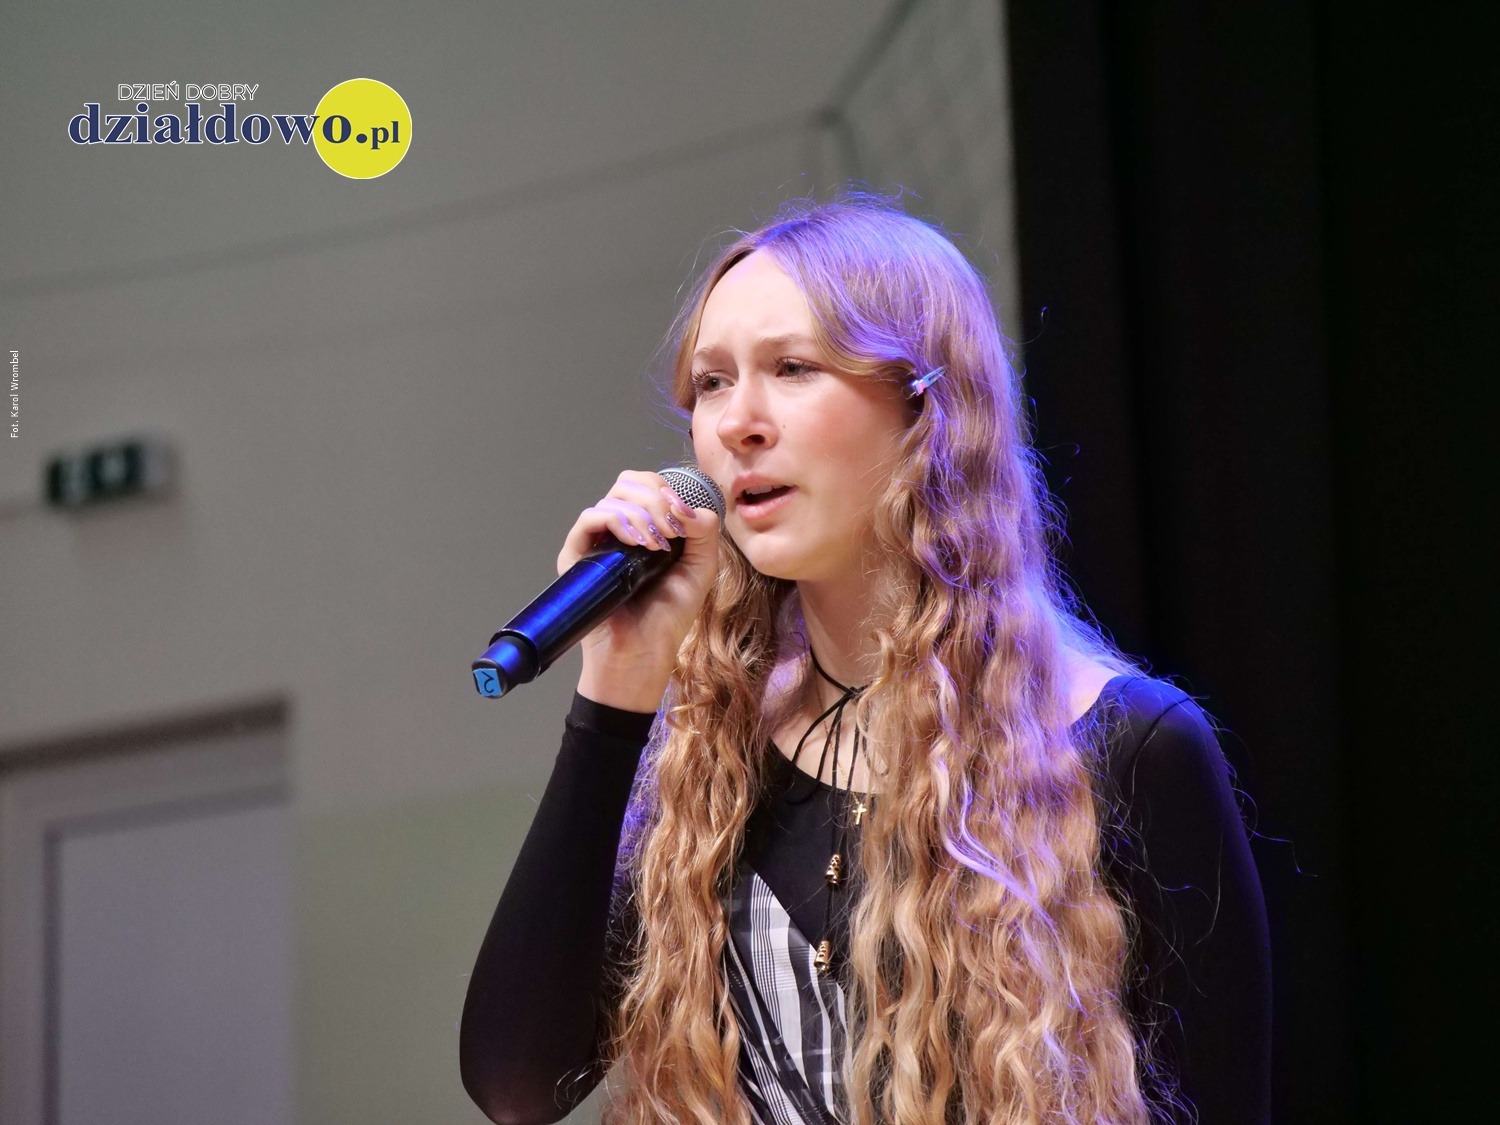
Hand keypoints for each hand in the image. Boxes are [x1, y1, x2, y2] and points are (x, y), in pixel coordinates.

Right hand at [557, 470, 721, 707]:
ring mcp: (595, 542)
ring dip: (642, 512)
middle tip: (672, 530)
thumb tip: (684, 504)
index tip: (684, 520)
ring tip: (658, 544)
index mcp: (645, 528)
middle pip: (629, 483)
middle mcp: (618, 530)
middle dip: (656, 498)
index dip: (667, 491)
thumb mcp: (701, 569)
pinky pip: (589, 518)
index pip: (648, 485)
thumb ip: (704, 530)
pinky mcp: (576, 557)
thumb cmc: (668, 617)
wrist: (644, 655)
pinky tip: (638, 543)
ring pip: (612, 497)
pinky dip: (617, 521)